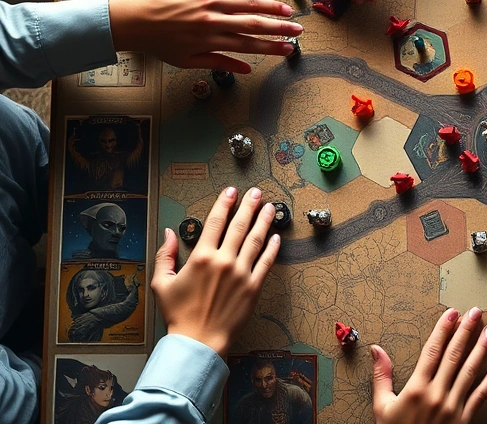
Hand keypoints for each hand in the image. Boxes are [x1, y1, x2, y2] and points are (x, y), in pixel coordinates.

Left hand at [109, 0, 299, 73]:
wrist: (131, 19)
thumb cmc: (157, 42)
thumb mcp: (187, 60)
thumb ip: (219, 63)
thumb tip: (245, 69)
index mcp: (210, 39)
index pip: (250, 44)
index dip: (272, 47)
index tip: (289, 49)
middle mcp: (212, 19)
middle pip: (255, 23)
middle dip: (280, 27)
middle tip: (297, 29)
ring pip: (247, 1)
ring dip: (270, 5)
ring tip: (287, 9)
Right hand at [151, 187, 279, 355]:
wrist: (198, 341)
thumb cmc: (179, 315)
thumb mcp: (162, 283)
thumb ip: (165, 255)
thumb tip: (168, 233)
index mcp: (201, 257)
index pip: (216, 221)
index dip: (224, 203)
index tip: (231, 192)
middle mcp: (224, 261)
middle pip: (239, 225)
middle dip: (249, 205)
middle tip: (257, 193)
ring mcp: (241, 273)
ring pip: (256, 240)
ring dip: (264, 221)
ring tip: (270, 208)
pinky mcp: (254, 287)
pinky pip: (266, 263)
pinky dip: (273, 248)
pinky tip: (277, 238)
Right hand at [371, 307, 486, 423]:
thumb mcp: (382, 407)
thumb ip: (381, 376)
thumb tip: (376, 350)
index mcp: (416, 388)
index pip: (432, 351)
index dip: (443, 330)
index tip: (452, 314)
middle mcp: (437, 394)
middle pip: (454, 355)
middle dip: (465, 331)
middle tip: (474, 312)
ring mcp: (453, 407)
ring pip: (470, 371)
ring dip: (481, 348)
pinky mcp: (464, 420)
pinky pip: (480, 396)